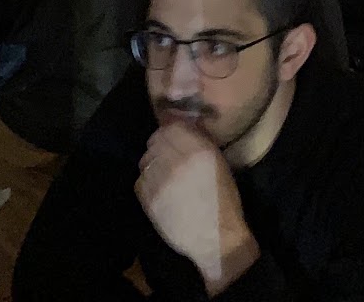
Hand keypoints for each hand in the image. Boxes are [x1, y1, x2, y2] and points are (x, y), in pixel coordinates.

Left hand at [135, 122, 258, 293]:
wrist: (215, 237)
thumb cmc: (223, 200)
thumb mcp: (219, 164)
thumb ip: (201, 142)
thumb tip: (185, 125)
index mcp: (199, 150)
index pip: (171, 127)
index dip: (169, 132)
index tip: (172, 139)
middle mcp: (177, 161)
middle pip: (155, 141)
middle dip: (159, 147)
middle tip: (167, 158)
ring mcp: (160, 180)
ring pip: (145, 161)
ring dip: (152, 165)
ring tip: (164, 177)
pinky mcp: (149, 199)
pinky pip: (140, 181)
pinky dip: (147, 183)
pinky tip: (160, 192)